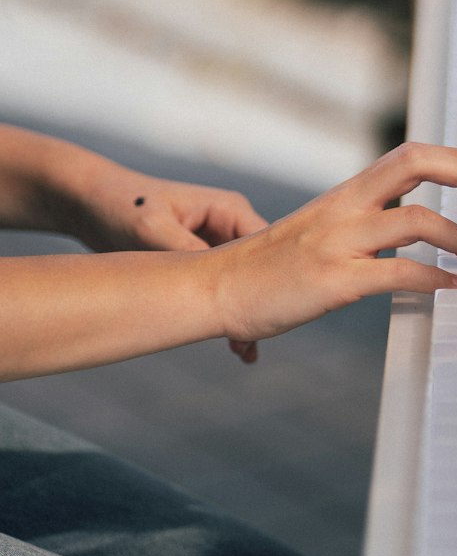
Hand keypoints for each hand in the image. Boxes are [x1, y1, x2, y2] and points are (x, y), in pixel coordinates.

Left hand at [69, 160, 268, 363]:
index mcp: (229, 209)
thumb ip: (187, 254)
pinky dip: (222, 313)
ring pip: (241, 285)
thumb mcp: (153, 230)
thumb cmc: (121, 206)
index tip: (260, 320)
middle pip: (257, 272)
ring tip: (243, 353)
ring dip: (240, 315)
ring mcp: (218, 244)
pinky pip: (221, 290)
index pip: (268, 249)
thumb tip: (215, 285)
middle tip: (248, 348)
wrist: (89, 203)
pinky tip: (228, 344)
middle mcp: (229, 226)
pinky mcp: (202, 261)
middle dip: (255, 307)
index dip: (268, 286)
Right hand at [210, 142, 456, 344]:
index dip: (452, 156)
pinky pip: (401, 274)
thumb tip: (401, 234)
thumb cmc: (266, 268)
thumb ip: (358, 226)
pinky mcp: (336, 281)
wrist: (214, 287)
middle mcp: (344, 210)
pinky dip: (439, 279)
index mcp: (343, 196)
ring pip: (419, 221)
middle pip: (415, 165)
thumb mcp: (317, 232)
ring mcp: (339, 243)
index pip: (407, 156)